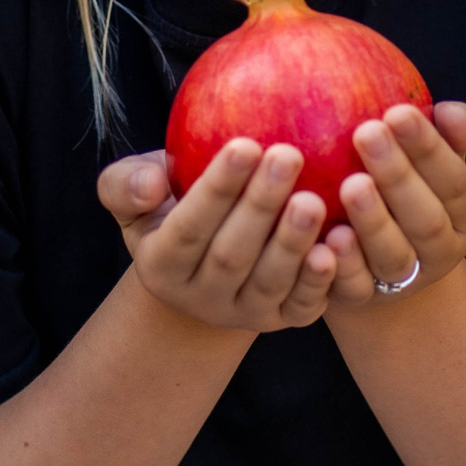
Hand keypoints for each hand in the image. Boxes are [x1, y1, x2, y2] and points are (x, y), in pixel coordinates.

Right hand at [95, 143, 335, 331]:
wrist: (205, 263)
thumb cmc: (172, 204)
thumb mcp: (132, 191)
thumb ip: (125, 184)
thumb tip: (150, 184)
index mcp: (161, 264)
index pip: (187, 228)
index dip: (217, 189)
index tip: (244, 144)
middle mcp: (200, 297)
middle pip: (232, 255)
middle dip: (261, 206)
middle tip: (288, 155)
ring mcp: (243, 313)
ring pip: (270, 282)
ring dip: (293, 242)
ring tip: (316, 198)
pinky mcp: (282, 321)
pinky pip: (303, 306)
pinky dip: (321, 279)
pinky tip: (339, 242)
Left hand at [321, 101, 465, 310]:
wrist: (377, 251)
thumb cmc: (405, 181)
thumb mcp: (432, 153)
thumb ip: (449, 131)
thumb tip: (451, 112)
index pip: (454, 180)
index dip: (428, 148)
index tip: (396, 111)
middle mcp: (442, 250)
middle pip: (426, 219)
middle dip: (398, 176)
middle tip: (366, 132)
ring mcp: (405, 279)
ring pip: (394, 256)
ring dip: (373, 221)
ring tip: (350, 184)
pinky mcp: (365, 298)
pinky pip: (356, 286)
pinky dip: (343, 265)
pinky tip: (326, 237)